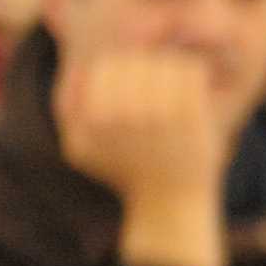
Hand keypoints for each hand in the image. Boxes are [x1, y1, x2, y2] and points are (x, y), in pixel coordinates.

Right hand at [53, 45, 229, 215]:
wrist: (168, 204)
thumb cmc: (124, 173)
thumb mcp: (82, 148)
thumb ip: (69, 109)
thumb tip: (80, 70)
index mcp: (94, 118)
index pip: (106, 66)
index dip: (120, 70)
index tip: (135, 84)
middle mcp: (123, 114)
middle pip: (136, 61)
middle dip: (147, 67)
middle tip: (159, 83)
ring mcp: (159, 115)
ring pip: (165, 63)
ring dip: (171, 69)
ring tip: (176, 84)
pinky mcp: (191, 117)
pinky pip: (191, 72)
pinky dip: (194, 73)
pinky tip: (196, 86)